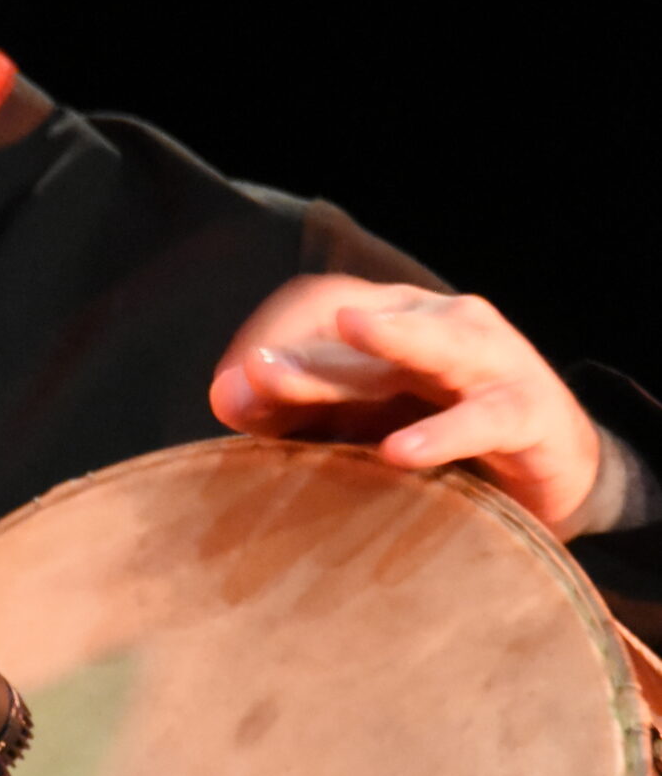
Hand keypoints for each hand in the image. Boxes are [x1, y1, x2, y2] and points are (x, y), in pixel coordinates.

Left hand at [208, 277, 603, 534]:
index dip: (269, 340)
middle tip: (256, 373)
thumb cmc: (438, 433)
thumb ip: (293, 410)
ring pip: (435, 341)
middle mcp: (438, 321)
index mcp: (389, 317)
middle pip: (363, 328)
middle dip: (308, 353)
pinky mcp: (528, 410)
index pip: (316, 306)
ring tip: (347, 327)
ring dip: (390, 338)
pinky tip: (400, 451)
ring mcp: (490, 358)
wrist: (552, 469)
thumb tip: (224, 397)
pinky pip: (483, 417)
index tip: (227, 393)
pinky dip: (442, 432)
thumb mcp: (359, 421)